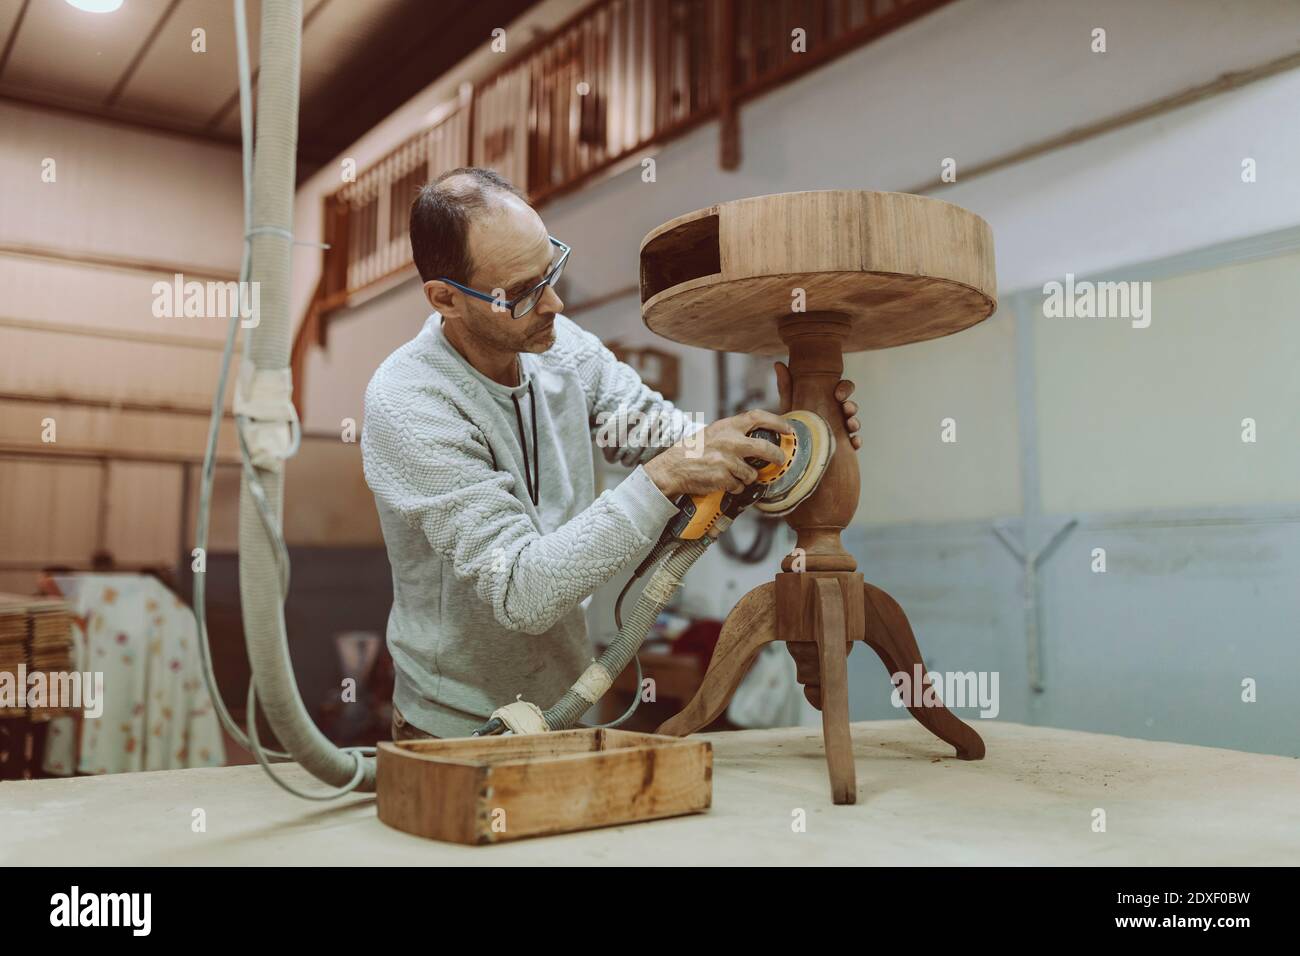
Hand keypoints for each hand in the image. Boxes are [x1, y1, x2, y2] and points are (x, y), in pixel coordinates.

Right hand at [644, 409, 791, 498]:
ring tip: (734, 475)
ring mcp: (726, 460)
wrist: (673, 467)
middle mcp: (729, 441)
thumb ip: (734, 433)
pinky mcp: (723, 478)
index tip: (789, 429)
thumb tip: (758, 437)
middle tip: (780, 460)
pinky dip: (734, 487)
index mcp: (727, 426)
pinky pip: (739, 486)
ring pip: (751, 473)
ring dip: (747, 478)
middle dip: (776, 456)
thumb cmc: (693, 450)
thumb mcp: (713, 433)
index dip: (777, 422)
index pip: (758, 417)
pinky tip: (723, 482)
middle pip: (764, 448)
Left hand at [774, 361, 861, 450]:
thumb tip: (779, 363)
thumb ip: (786, 388)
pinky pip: (855, 443)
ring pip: (854, 423)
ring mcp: (841, 431)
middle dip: (852, 406)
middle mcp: (836, 415)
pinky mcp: (843, 448)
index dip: (845, 389)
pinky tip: (854, 442)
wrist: (792, 458)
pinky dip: (857, 441)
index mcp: (827, 402)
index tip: (838, 395)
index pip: (843, 390)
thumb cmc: (791, 428)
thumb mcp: (788, 408)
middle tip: (846, 408)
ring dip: (855, 422)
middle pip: (851, 406)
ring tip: (850, 424)